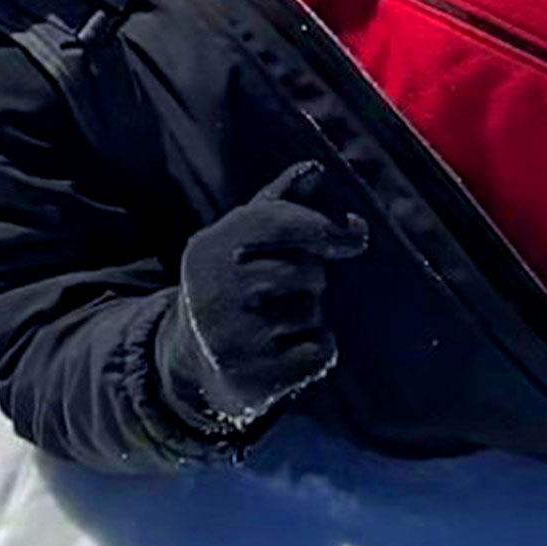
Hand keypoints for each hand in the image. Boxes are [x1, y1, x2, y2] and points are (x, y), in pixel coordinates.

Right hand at [160, 160, 367, 428]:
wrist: (192, 361)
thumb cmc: (230, 285)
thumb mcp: (240, 240)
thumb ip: (278, 204)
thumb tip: (315, 169)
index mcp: (209, 247)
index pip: (278, 222)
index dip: (325, 227)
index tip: (354, 237)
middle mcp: (213, 289)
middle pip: (307, 272)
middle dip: (309, 281)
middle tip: (280, 292)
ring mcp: (230, 336)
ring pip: (314, 313)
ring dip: (310, 318)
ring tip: (275, 324)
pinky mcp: (252, 376)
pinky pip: (320, 352)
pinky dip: (317, 353)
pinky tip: (285, 353)